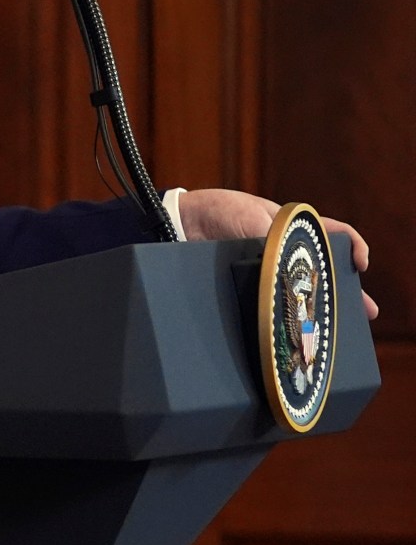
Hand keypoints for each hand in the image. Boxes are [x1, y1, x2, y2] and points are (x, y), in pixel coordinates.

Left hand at [177, 188, 377, 320]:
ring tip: (332, 332)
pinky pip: (270, 303)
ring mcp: (267, 271)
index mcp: (294, 228)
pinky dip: (283, 317)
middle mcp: (284, 251)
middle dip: (346, 293)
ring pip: (300, 292)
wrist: (180, 222)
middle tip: (364, 314)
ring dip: (317, 310)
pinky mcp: (247, 287)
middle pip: (323, 272)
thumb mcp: (255, 221)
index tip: (361, 263)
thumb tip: (294, 273)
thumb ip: (277, 243)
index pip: (336, 234)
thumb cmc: (221, 212)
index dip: (354, 247)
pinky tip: (292, 333)